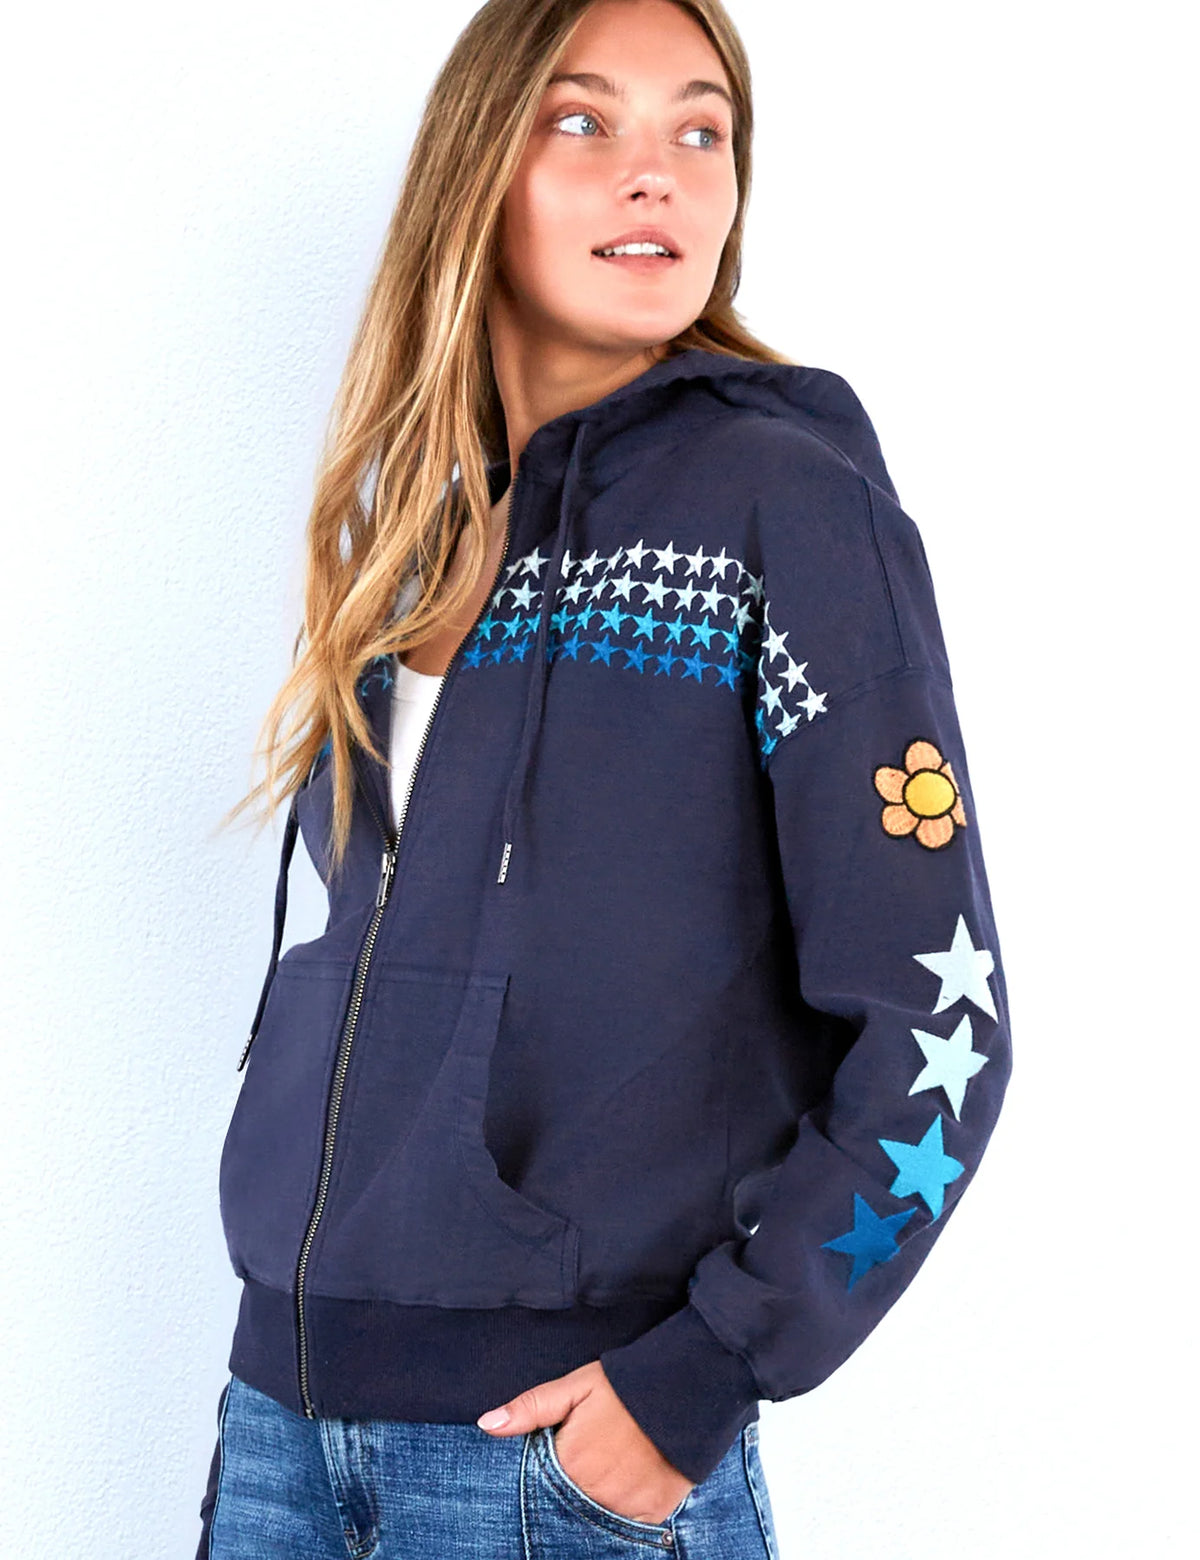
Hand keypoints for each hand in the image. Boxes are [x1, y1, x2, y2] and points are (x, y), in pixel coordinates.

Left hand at [476, 1359, 693, 1524]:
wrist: (686, 1387)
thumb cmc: (624, 1385)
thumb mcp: (574, 1387)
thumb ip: (530, 1409)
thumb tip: (486, 1424)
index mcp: (568, 1464)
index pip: (539, 1488)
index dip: (546, 1477)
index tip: (558, 1462)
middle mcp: (593, 1494)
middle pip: (567, 1507)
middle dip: (570, 1493)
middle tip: (589, 1463)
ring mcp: (624, 1508)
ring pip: (595, 1519)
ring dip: (595, 1504)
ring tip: (608, 1471)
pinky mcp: (653, 1515)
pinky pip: (628, 1527)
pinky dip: (624, 1510)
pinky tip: (627, 1484)